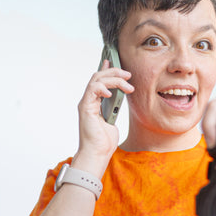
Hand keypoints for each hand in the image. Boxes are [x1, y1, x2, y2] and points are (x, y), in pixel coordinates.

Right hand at [74, 60, 133, 174]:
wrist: (98, 153)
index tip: (115, 63)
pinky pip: (92, 90)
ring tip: (127, 85)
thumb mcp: (113, 120)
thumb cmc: (104, 141)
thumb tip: (120, 98)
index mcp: (95, 102)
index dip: (106, 69)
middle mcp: (89, 100)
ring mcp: (86, 103)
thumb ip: (114, 107)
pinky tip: (112, 93)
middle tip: (129, 75)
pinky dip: (103, 88)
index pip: (99, 80)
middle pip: (99, 77)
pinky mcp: (85, 108)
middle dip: (115, 72)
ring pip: (97, 80)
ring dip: (113, 79)